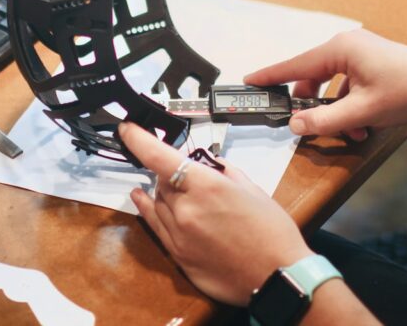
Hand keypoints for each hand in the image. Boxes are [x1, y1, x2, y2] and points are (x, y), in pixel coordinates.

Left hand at [120, 122, 312, 305]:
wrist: (278, 277)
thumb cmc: (272, 234)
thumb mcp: (252, 190)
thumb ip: (223, 171)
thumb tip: (207, 164)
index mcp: (206, 186)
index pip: (158, 156)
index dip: (138, 139)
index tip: (128, 129)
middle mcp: (186, 209)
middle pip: (161, 180)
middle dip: (172, 173)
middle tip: (191, 175)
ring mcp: (178, 234)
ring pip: (158, 201)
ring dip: (166, 192)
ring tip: (180, 190)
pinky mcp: (178, 255)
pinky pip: (155, 225)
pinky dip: (148, 209)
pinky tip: (141, 198)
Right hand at [245, 29, 406, 139]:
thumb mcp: (362, 111)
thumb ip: (325, 120)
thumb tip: (296, 124)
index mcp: (340, 49)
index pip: (295, 65)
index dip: (271, 76)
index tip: (250, 81)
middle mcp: (346, 46)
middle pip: (312, 77)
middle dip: (312, 105)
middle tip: (305, 124)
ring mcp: (359, 53)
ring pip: (330, 86)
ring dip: (334, 111)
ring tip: (348, 131)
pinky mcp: (369, 63)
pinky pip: (345, 86)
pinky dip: (347, 106)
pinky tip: (361, 126)